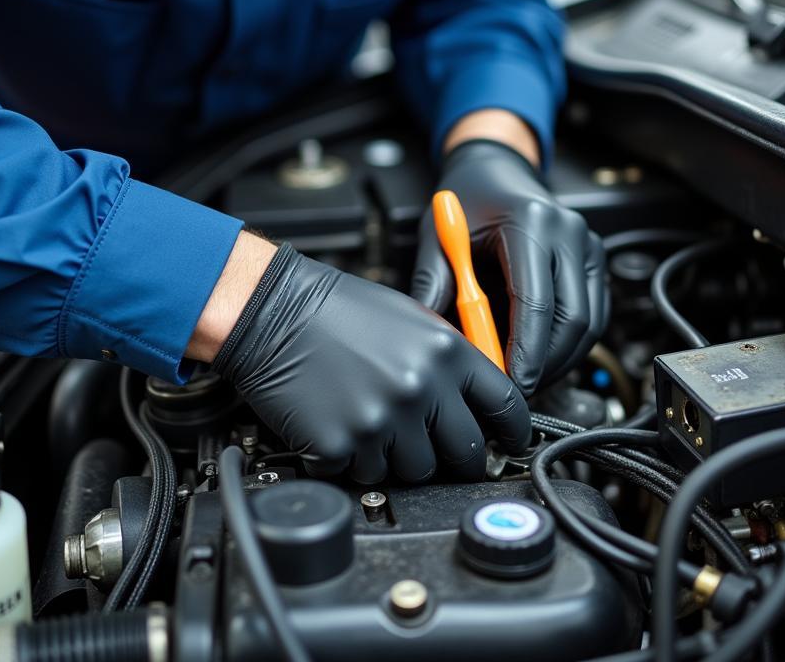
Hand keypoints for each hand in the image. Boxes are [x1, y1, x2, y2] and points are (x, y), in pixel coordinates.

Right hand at [211, 243, 530, 483]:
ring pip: (416, 472)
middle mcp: (420, 387)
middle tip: (436, 446)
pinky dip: (354, 460)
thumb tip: (478, 401)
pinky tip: (341, 423)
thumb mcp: (410, 318)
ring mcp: (382, 420)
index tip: (509, 443)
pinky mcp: (342, 446)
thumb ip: (449, 360)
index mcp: (444, 351)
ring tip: (373, 420)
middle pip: (465, 452)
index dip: (513, 431)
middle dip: (456, 457)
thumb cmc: (335, 309)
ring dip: (398, 457)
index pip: (505, 405)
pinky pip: (365, 476)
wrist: (272, 309)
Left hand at [411, 139, 607, 396]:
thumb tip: (434, 338)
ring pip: (587, 324)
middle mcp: (568, 232)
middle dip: (545, 364)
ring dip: (559, 360)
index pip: (535, 300)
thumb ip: (433, 281)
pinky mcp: (594, 263)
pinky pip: (592, 316)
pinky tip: (540, 357)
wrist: (498, 172)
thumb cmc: (470, 199)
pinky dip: (568, 345)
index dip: (525, 350)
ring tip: (524, 378)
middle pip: (571, 318)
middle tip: (514, 391)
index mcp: (531, 221)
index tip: (511, 383)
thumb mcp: (439, 234)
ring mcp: (588, 247)